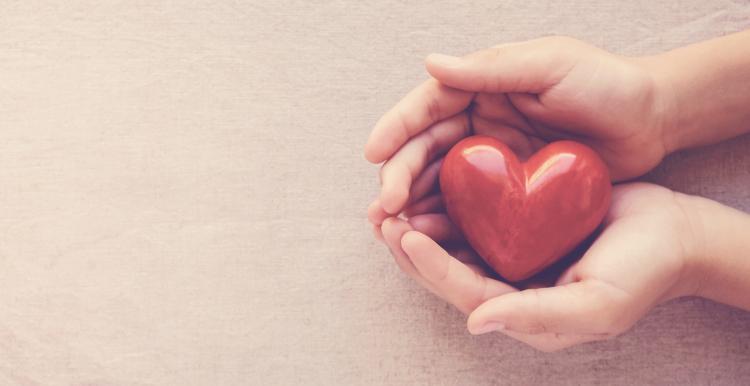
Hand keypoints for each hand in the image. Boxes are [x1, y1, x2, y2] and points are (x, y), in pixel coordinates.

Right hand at [365, 36, 673, 217]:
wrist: (654, 120)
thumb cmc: (607, 83)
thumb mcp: (550, 65)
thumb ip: (491, 69)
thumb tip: (431, 62)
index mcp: (482, 86)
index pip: (428, 106)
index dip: (396, 129)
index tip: (373, 153)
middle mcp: (479, 121)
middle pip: (425, 149)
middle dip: (398, 176)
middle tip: (383, 208)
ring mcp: (492, 158)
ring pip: (439, 181)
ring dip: (413, 203)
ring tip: (394, 229)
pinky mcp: (509, 190)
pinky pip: (469, 206)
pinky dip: (446, 221)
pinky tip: (430, 237)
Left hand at [378, 183, 701, 351]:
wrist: (672, 232)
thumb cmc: (641, 272)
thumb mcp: (596, 304)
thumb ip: (537, 316)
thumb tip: (477, 323)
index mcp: (520, 311)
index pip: (464, 290)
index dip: (431, 266)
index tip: (405, 236)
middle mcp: (509, 284)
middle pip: (447, 268)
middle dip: (411, 246)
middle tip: (381, 216)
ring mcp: (513, 253)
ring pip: (454, 240)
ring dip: (421, 221)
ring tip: (390, 199)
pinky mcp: (519, 222)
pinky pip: (475, 213)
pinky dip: (448, 200)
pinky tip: (429, 180)